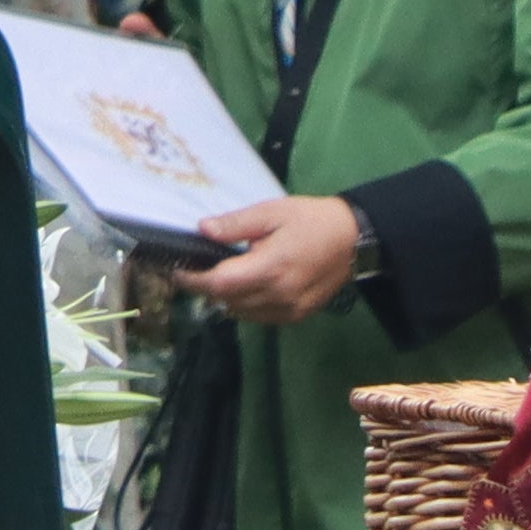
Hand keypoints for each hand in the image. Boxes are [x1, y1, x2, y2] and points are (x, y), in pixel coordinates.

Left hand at [192, 193, 363, 324]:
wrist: (354, 240)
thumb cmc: (310, 220)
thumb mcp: (270, 212)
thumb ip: (235, 224)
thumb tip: (202, 230)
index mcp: (271, 267)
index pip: (220, 284)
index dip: (193, 280)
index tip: (176, 271)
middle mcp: (280, 294)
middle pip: (227, 300)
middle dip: (206, 288)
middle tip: (193, 269)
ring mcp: (291, 308)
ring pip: (242, 312)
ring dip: (226, 298)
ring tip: (219, 275)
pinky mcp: (299, 315)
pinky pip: (261, 317)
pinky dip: (246, 305)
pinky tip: (245, 286)